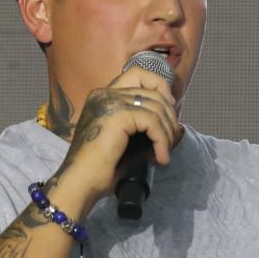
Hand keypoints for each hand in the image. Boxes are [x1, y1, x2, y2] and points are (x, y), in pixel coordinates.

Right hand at [49, 68, 182, 209]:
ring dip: (167, 132)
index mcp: (103, 96)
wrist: (79, 183)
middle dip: (169, 116)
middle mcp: (104, 94)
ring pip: (156, 106)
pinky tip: (160, 158)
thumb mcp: (129, 143)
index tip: (169, 110)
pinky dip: (162, 141)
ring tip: (164, 153)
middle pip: (153, 90)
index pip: (138, 74)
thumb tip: (179, 128)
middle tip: (170, 141)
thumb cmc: (100, 169)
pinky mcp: (117, 115)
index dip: (160, 86)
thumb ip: (148, 130)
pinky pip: (152, 122)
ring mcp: (109, 102)